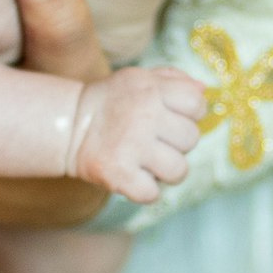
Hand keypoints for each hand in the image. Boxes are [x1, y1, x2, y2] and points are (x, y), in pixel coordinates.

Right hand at [67, 68, 206, 202]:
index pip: (197, 104)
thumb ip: (174, 79)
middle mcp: (144, 114)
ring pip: (179, 170)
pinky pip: (152, 194)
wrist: (68, 125)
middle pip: (191, 139)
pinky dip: (144, 191)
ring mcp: (131, 145)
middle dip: (177, 144)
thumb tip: (204, 90)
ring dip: (166, 171)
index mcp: (151, 89)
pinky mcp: (118, 173)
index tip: (172, 119)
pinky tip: (133, 176)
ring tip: (148, 162)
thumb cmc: (112, 102)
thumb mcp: (139, 79)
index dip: (190, 115)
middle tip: (155, 141)